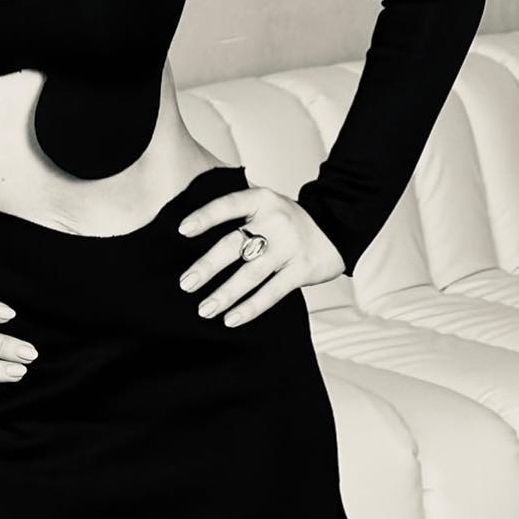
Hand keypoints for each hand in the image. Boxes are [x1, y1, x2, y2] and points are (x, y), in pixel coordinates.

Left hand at [175, 186, 345, 326]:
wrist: (335, 228)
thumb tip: (188, 227)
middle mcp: (275, 220)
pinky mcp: (302, 269)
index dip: (205, 216)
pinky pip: (272, 292)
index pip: (228, 205)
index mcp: (261, 199)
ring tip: (204, 309)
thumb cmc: (286, 219)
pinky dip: (250, 307)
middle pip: (235, 244)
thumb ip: (236, 211)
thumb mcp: (264, 204)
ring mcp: (290, 245)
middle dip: (207, 266)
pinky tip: (231, 318)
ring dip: (225, 294)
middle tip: (185, 284)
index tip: (182, 230)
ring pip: (251, 274)